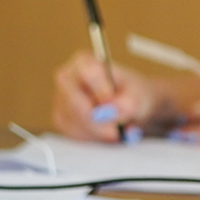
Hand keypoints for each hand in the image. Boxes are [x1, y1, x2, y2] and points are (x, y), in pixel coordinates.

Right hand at [52, 52, 166, 140]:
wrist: (132, 104)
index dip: (100, 90)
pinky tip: (106, 130)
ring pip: (74, 122)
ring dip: (99, 132)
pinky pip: (74, 134)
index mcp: (84, 62)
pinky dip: (94, 138)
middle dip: (98, 121)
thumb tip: (107, 112)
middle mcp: (67, 79)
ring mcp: (61, 100)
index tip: (112, 101)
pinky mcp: (62, 119)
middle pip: (74, 102)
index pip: (87, 73)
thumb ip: (126, 103)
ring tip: (118, 127)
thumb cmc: (133, 92)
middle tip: (116, 130)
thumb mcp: (138, 95)